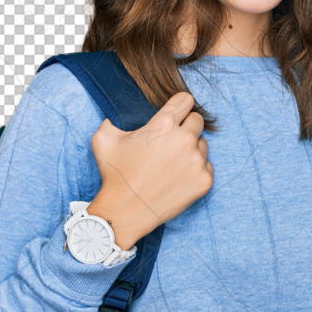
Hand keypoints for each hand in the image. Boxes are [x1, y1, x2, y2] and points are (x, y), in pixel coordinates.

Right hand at [87, 92, 212, 248]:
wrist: (126, 211)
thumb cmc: (116, 175)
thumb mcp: (103, 140)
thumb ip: (112, 121)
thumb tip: (115, 119)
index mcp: (164, 124)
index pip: (185, 100)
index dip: (179, 107)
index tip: (176, 115)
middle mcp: (184, 139)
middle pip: (197, 120)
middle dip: (186, 127)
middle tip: (172, 143)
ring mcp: (197, 160)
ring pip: (203, 144)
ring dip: (192, 150)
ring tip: (172, 164)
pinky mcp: (204, 180)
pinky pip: (207, 166)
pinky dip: (196, 170)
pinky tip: (178, 178)